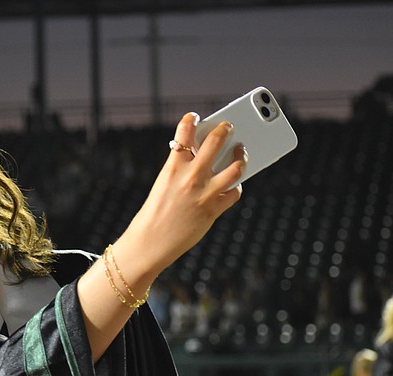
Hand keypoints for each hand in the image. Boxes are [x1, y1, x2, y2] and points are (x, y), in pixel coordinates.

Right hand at [115, 112, 246, 281]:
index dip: (190, 120)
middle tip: (229, 126)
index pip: (183, 134)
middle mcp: (191, 177)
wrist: (151, 242)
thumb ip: (181, 170)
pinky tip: (233, 184)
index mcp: (172, 168)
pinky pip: (234, 192)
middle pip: (216, 142)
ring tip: (241, 150)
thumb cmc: (155, 213)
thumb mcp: (163, 185)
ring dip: (241, 155)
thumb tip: (204, 158)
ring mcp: (205, 193)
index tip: (195, 116)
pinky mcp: (214, 209)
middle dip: (225, 129)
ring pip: (236, 166)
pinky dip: (236, 186)